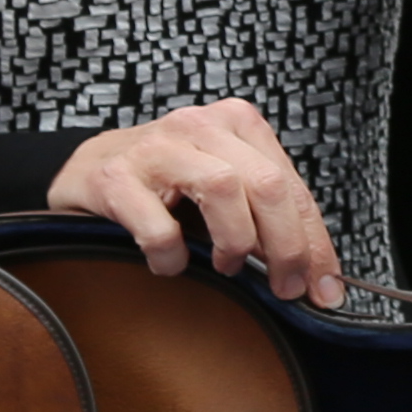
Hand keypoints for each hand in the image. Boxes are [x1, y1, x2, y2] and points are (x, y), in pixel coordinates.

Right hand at [48, 99, 347, 309]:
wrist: (87, 170)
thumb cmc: (164, 184)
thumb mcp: (222, 185)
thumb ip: (264, 215)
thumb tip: (314, 274)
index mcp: (236, 123)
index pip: (292, 186)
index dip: (315, 242)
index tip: (324, 287)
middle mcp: (199, 125)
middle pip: (267, 185)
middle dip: (286, 246)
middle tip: (284, 288)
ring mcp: (156, 148)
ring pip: (222, 189)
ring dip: (234, 242)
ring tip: (227, 268)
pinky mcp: (115, 178)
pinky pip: (159, 226)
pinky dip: (173, 256)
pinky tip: (170, 264)